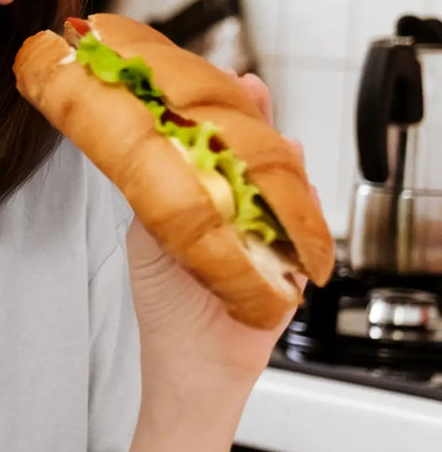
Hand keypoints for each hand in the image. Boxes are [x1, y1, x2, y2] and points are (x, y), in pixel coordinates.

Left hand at [123, 73, 303, 385]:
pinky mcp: (289, 258)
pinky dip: (301, 198)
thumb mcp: (149, 240)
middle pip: (247, 157)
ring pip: (278, 182)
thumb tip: (148, 147)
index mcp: (195, 204)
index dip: (209, 117)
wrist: (194, 367)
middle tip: (246, 87)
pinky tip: (295, 175)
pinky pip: (302, 220)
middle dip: (250, 119)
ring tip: (268, 123)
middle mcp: (231, 213)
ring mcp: (263, 233)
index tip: (206, 84)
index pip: (206, 150)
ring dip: (277, 152)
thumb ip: (157, 195)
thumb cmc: (165, 309)